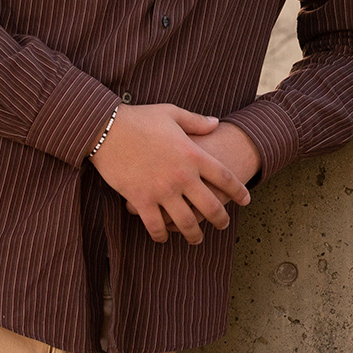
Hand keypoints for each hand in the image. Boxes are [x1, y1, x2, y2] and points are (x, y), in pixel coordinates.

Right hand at [92, 104, 250, 244]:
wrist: (106, 128)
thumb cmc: (139, 118)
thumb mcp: (172, 113)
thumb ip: (196, 122)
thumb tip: (216, 123)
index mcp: (193, 154)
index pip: (224, 177)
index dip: (238, 190)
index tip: (246, 199)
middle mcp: (182, 176)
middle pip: (210, 206)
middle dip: (220, 219)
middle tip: (224, 225)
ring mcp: (161, 190)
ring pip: (185, 222)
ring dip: (194, 234)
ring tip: (197, 239)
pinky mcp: (141, 200)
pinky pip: (155, 225)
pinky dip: (161, 235)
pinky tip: (164, 237)